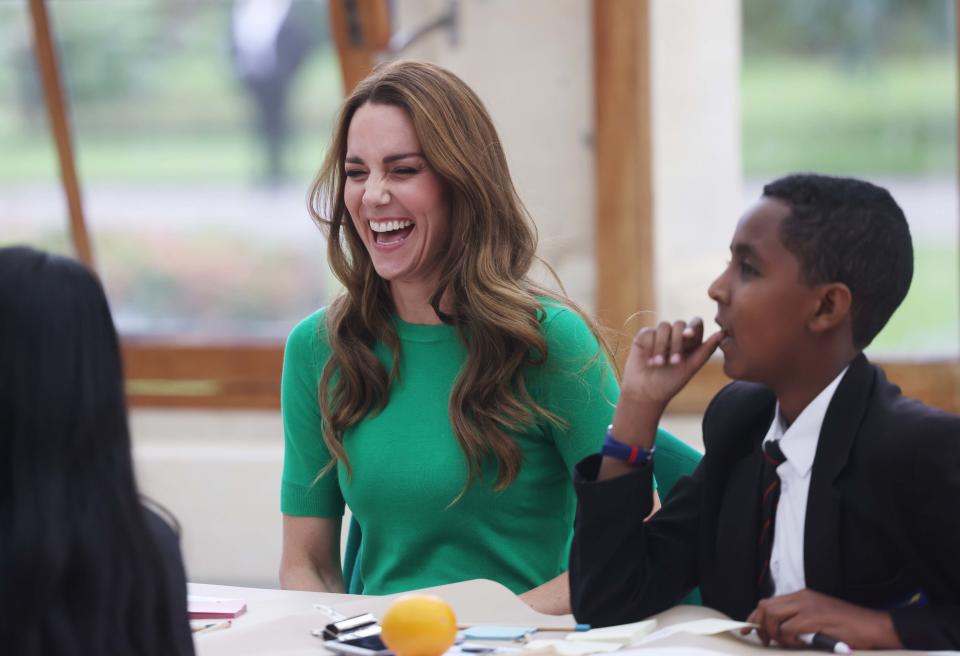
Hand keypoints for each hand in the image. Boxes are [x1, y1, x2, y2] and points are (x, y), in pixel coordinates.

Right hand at [619, 317, 721, 406]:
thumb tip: (722, 332)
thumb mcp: (691, 367)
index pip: (696, 324)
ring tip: (658, 364)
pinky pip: (649, 332)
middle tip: (674, 362)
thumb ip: (706, 350)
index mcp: (691, 341)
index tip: (689, 336)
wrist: (646, 392)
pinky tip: (649, 361)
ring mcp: (660, 334)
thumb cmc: (671, 382)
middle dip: (677, 343)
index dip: (693, 326)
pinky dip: (650, 347)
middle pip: (680, 324)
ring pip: (664, 326)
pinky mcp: (644, 336)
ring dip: (662, 346)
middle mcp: (675, 335)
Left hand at [742, 589, 901, 649]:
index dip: (755, 617)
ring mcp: (808, 606)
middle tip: (765, 640)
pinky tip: (800, 643)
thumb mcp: (818, 618)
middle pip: (766, 606)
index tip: (748, 630)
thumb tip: (777, 632)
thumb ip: (799, 620)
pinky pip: (789, 628)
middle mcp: (802, 597)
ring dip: (774, 633)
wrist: (873, 627)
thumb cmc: (848, 627)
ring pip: (773, 616)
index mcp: (802, 596)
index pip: (768, 602)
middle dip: (760, 625)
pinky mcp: (815, 618)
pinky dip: (789, 639)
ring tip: (786, 643)